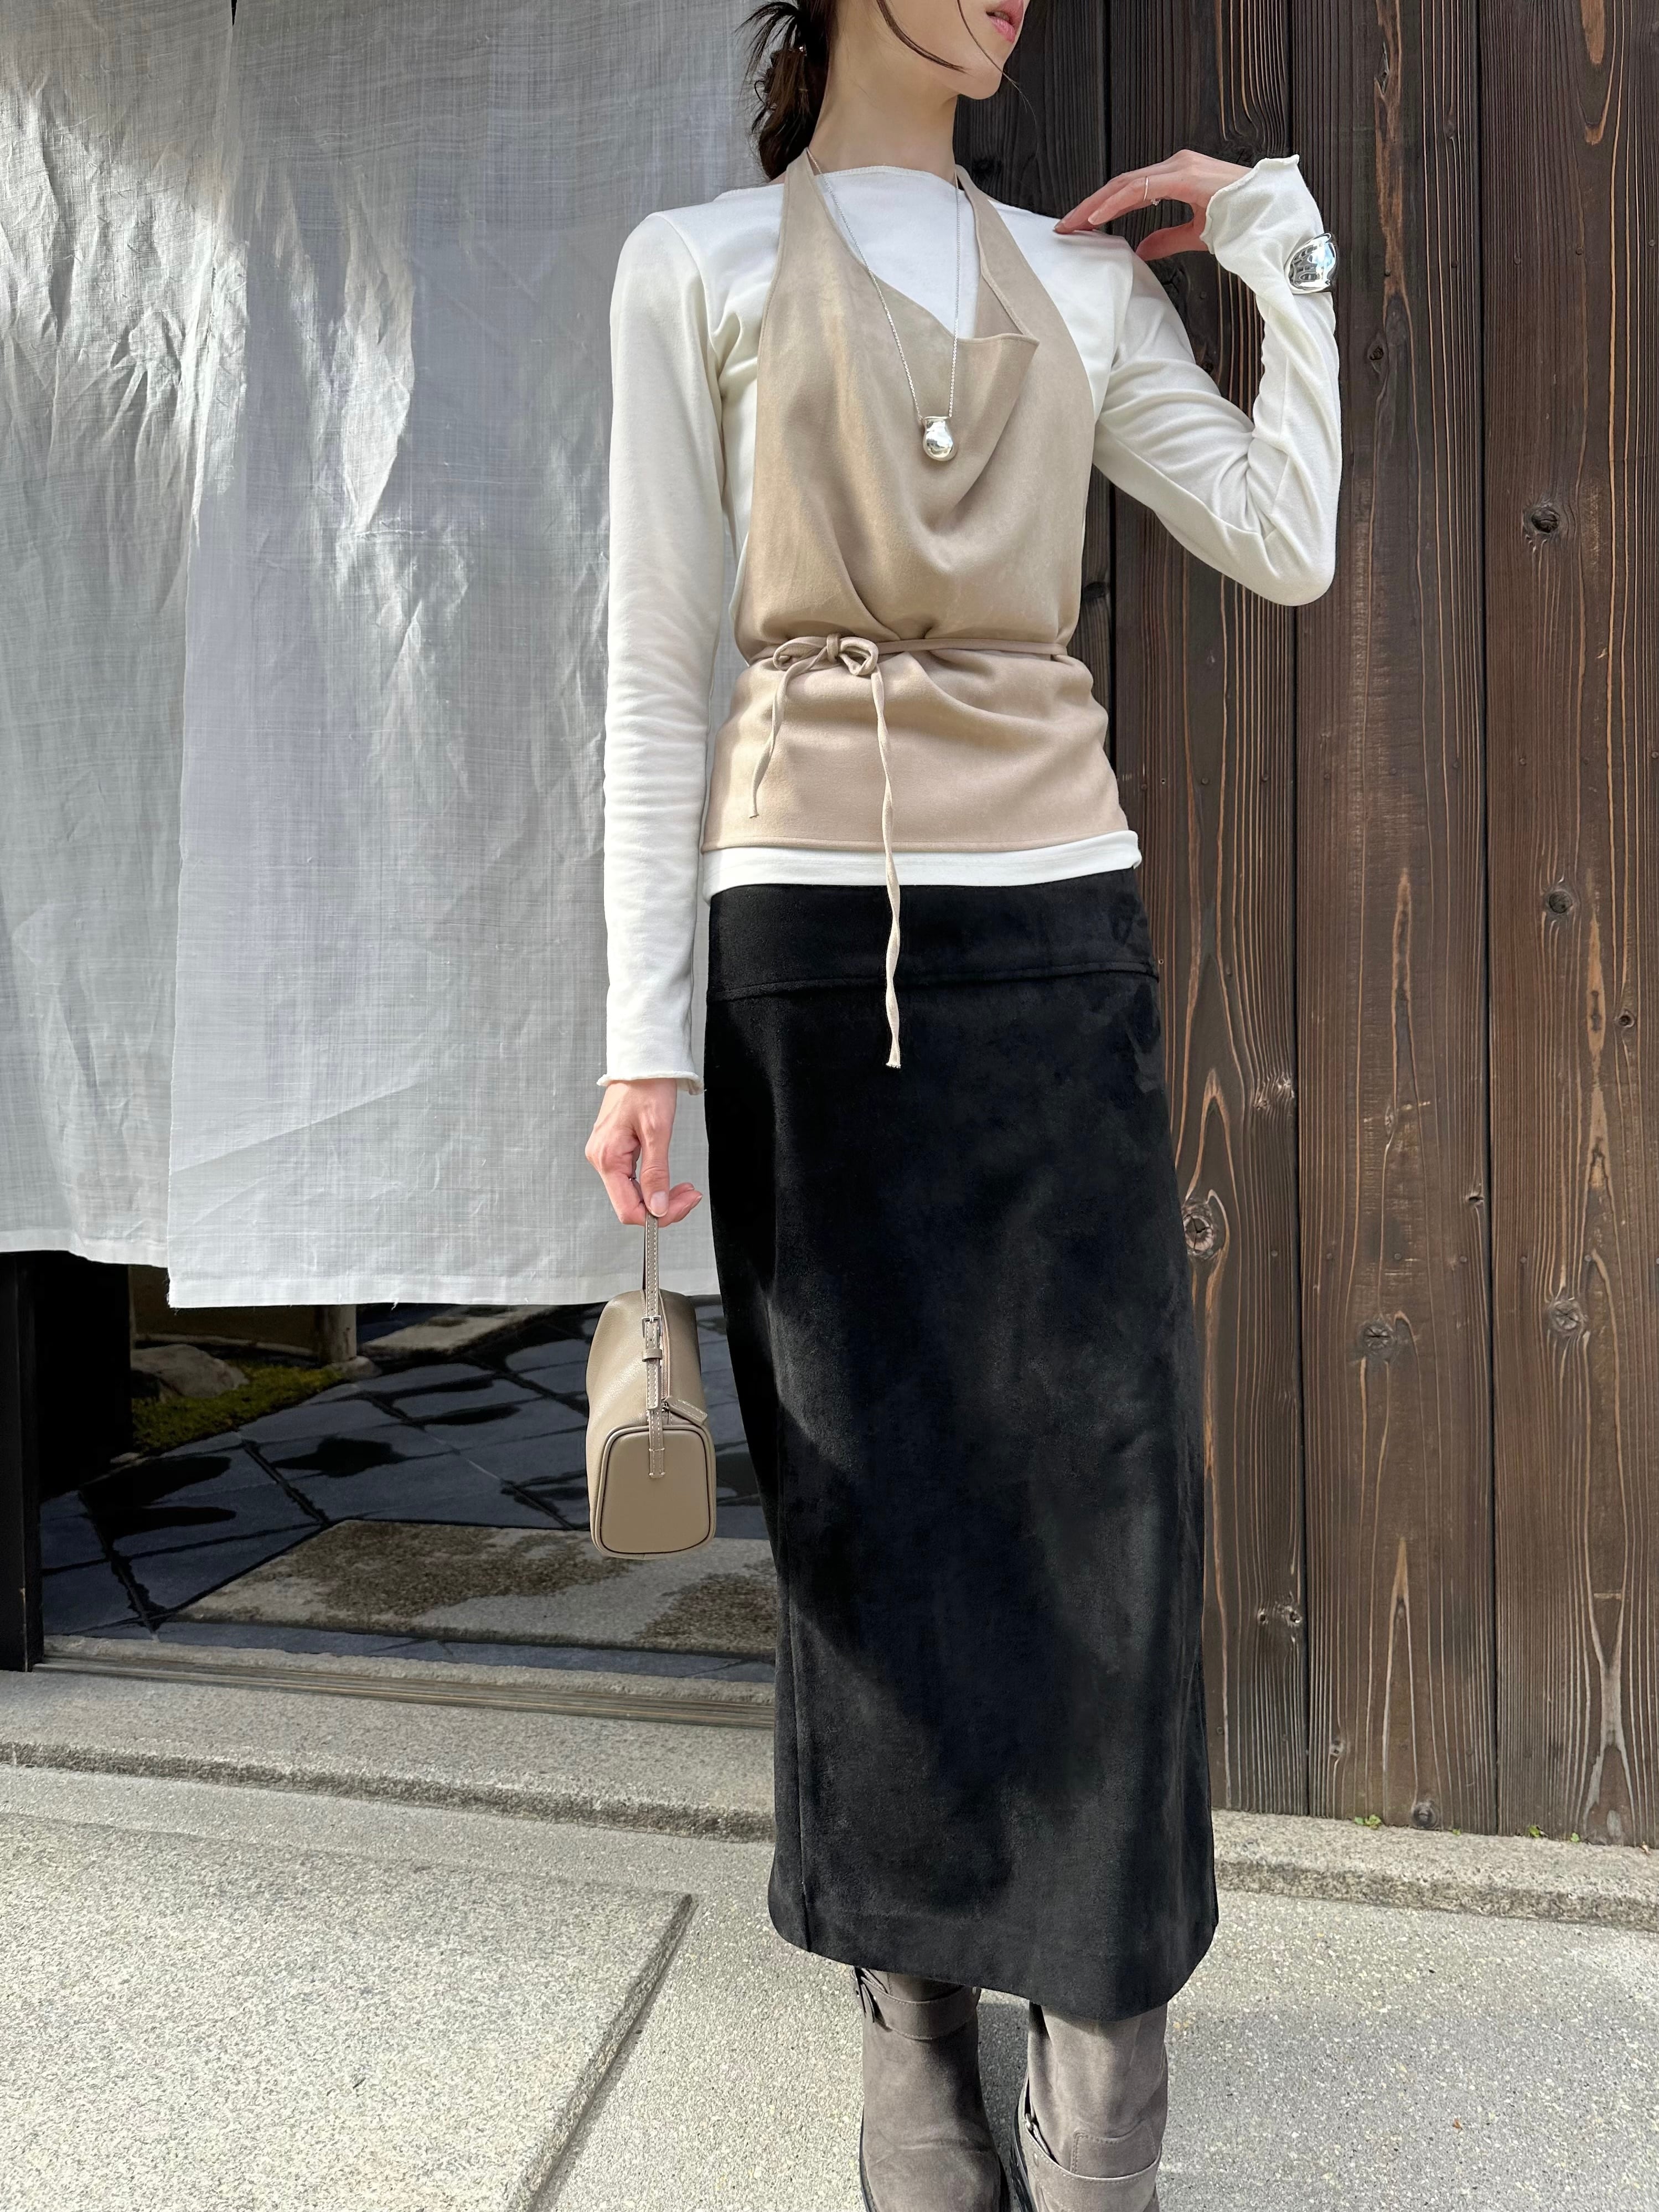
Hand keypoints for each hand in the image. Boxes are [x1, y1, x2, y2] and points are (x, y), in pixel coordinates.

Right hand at [585, 1079, 703, 1226]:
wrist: (642, 1062)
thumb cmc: (647, 1087)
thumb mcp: (657, 1131)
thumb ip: (657, 1173)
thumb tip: (658, 1207)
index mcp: (608, 1157)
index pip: (628, 1209)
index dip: (658, 1216)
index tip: (683, 1205)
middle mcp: (601, 1159)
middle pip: (630, 1204)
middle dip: (663, 1207)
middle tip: (690, 1196)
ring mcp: (606, 1155)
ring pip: (632, 1194)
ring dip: (659, 1196)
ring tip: (683, 1188)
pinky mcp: (614, 1150)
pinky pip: (631, 1179)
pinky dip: (652, 1184)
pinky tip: (667, 1179)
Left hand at [1053, 149, 1252, 261]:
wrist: (1269, 216)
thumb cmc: (1240, 222)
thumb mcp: (1194, 235)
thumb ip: (1166, 239)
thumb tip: (1140, 251)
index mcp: (1178, 176)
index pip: (1130, 190)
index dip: (1102, 207)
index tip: (1080, 226)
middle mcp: (1176, 165)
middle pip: (1121, 184)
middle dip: (1090, 207)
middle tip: (1065, 227)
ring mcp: (1179, 167)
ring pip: (1125, 184)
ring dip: (1095, 205)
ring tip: (1073, 224)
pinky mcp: (1184, 175)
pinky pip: (1140, 188)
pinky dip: (1115, 202)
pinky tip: (1097, 217)